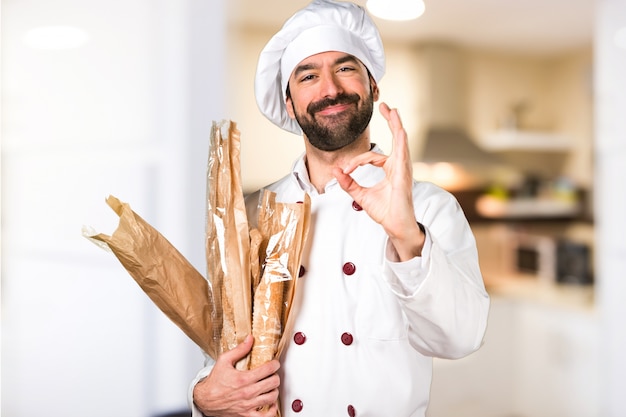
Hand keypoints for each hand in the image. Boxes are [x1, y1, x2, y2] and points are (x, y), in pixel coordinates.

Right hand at [193, 335, 280, 416]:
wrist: (205, 400)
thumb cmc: (214, 382)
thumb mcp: (224, 361)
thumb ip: (239, 349)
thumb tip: (250, 339)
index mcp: (243, 378)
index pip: (268, 369)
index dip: (275, 364)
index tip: (274, 364)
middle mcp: (247, 392)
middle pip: (273, 383)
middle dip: (275, 376)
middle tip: (272, 374)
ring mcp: (248, 405)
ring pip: (272, 397)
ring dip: (274, 390)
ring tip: (271, 386)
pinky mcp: (246, 415)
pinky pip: (265, 416)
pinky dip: (272, 410)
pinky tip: (271, 403)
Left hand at [333, 102, 423, 260]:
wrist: (395, 226)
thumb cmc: (385, 211)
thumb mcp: (361, 195)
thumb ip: (348, 183)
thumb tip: (335, 171)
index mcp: (390, 170)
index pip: (371, 157)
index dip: (356, 161)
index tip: (346, 170)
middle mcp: (399, 166)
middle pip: (395, 138)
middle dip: (391, 121)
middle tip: (386, 106)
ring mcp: (403, 168)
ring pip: (401, 140)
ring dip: (396, 124)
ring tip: (393, 110)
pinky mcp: (404, 173)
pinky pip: (403, 153)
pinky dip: (400, 139)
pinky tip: (399, 128)